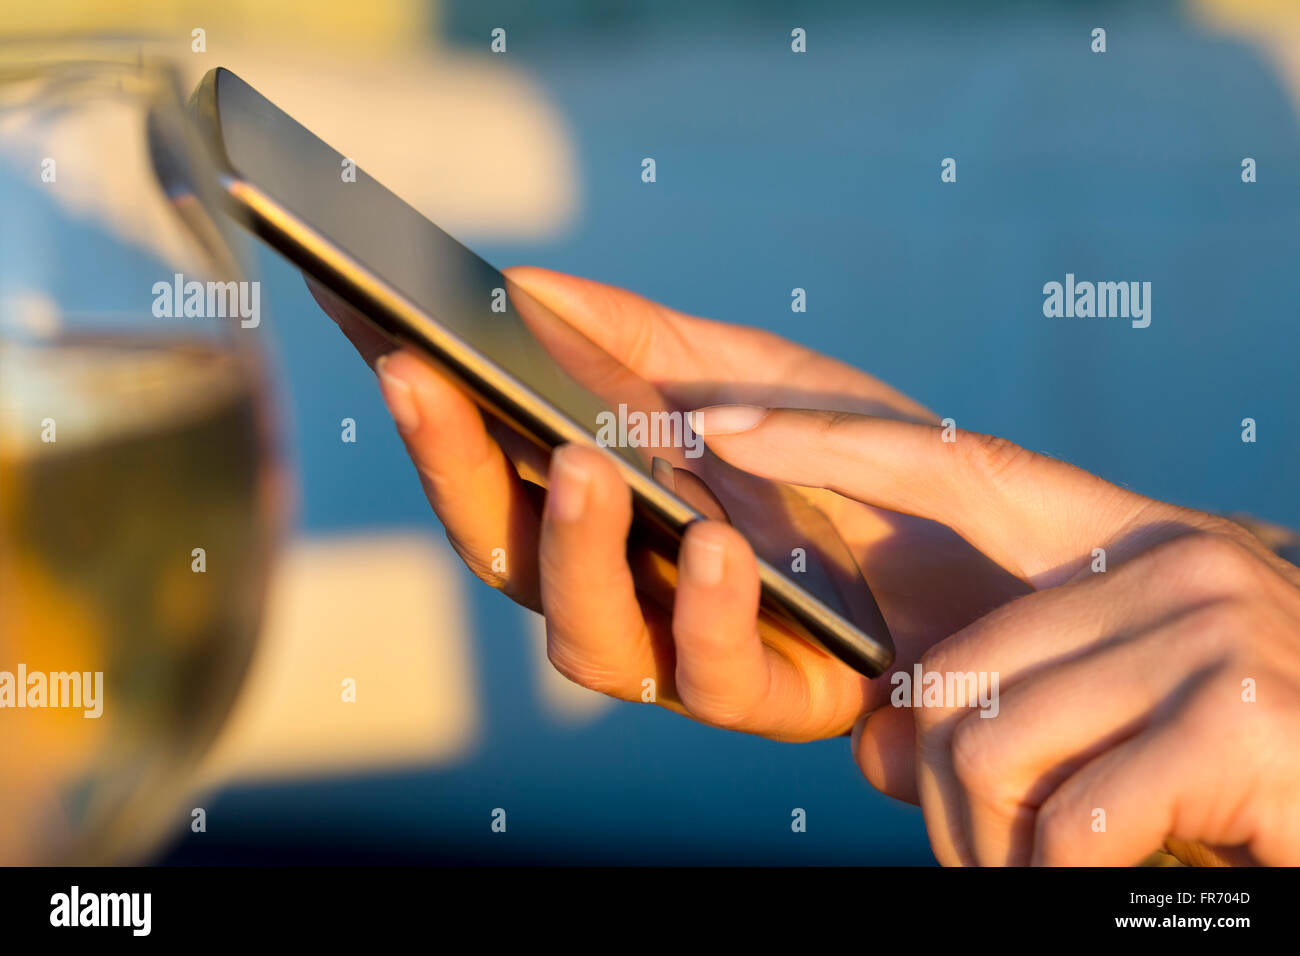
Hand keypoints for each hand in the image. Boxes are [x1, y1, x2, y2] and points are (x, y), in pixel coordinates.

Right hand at [307, 267, 1026, 740]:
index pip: (491, 465)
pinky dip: (705, 610)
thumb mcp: (755, 372)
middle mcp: (628, 588)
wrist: (994, 542)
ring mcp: (692, 651)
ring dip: (574, 550)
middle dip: (455, 464)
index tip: (376, 326)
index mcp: (608, 509)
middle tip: (425, 373)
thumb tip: (521, 282)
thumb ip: (643, 339)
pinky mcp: (776, 697)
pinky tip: (717, 541)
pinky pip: (714, 678)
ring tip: (586, 462)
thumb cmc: (860, 455)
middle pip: (505, 552)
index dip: (430, 408)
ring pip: (583, 639)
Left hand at [693, 406, 1299, 863]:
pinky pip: (1071, 819)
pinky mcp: (1241, 714)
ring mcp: (1208, 628)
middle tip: (986, 861)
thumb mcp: (1104, 727)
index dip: (830, 444)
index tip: (723, 423)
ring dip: (996, 852)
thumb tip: (868, 743)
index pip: (954, 466)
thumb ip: (988, 714)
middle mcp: (1171, 559)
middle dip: (939, 800)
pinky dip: (1063, 881)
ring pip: (986, 749)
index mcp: (1131, 541)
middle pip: (945, 675)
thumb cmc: (1244, 776)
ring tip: (1048, 879)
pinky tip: (1118, 888)